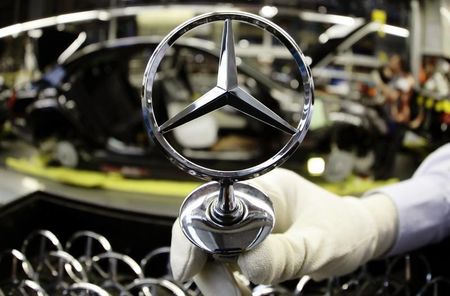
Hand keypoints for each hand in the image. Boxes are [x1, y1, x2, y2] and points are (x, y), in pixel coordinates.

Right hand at [170, 168, 397, 287]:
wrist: (362, 235)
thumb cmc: (347, 230)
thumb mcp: (322, 245)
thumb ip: (287, 253)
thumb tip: (247, 264)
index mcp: (267, 189)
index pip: (215, 205)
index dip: (194, 234)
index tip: (189, 268)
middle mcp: (252, 201)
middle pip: (206, 228)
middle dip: (207, 265)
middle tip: (226, 295)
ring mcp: (250, 221)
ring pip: (212, 247)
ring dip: (216, 277)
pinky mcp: (252, 239)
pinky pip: (227, 259)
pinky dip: (227, 279)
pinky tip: (240, 292)